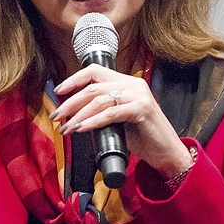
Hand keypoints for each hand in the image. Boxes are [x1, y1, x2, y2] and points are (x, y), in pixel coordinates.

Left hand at [52, 64, 193, 179]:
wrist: (167, 152)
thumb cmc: (143, 137)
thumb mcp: (119, 119)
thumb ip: (102, 111)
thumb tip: (74, 114)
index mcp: (127, 82)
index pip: (95, 71)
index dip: (74, 79)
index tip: (58, 91)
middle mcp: (133, 84)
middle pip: (92, 88)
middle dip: (70, 102)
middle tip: (56, 116)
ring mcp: (138, 95)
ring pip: (98, 100)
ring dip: (77, 115)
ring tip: (66, 128)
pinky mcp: (142, 109)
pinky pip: (110, 113)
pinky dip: (92, 121)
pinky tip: (81, 128)